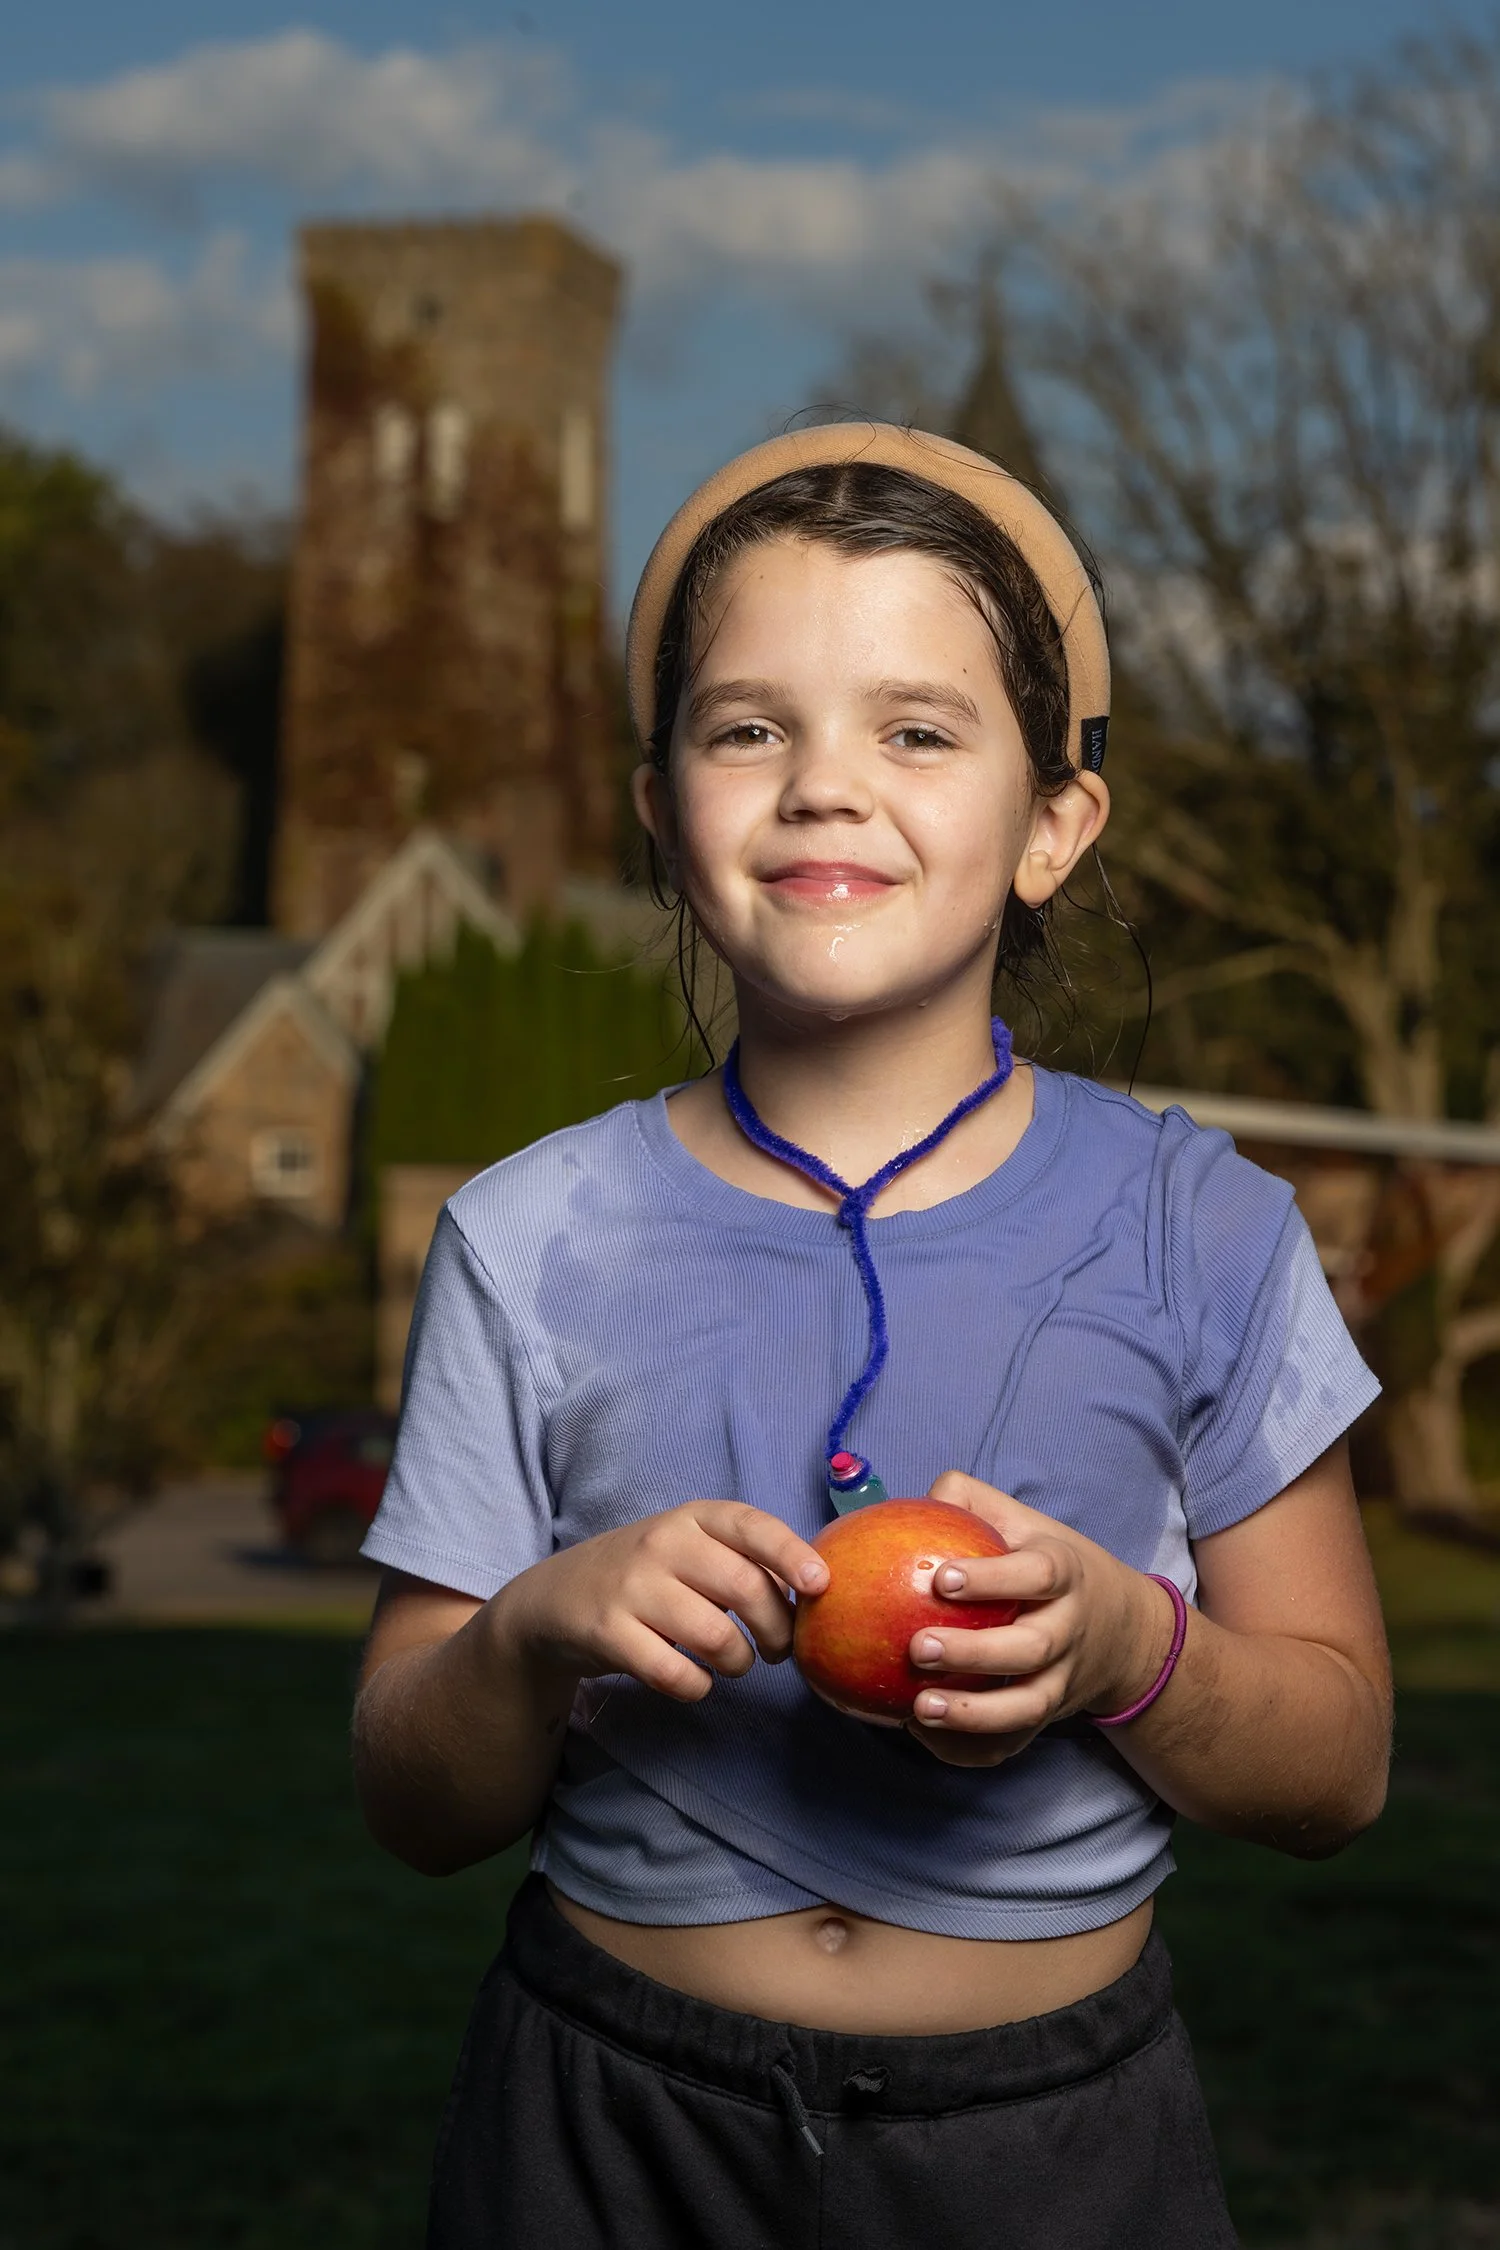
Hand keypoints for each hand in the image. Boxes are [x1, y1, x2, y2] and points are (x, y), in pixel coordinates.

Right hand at [494, 1501, 828, 1704]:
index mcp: (692, 1517)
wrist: (553, 1599)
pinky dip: (697, 1687)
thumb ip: (741, 1562)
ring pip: (715, 1636)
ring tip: (734, 1664)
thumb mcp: (688, 1550)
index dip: (792, 1554)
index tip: (820, 1585)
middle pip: (745, 1588)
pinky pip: (675, 1673)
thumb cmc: (646, 1576)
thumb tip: (812, 1593)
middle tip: (779, 1650)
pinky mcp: (609, 1632)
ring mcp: (633, 1587)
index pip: (752, 1525)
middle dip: (777, 1630)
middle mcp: (663, 1543)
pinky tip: (694, 1680)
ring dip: (739, 1663)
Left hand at [902, 1471, 1177, 1767]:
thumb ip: (975, 1502)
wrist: (1120, 1630)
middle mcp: (1067, 1632)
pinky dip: (971, 1749)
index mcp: (1064, 1576)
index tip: (941, 1578)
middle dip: (973, 1653)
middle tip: (916, 1647)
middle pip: (1029, 1650)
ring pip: (1025, 1708)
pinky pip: (1011, 1744)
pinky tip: (925, 1737)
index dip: (992, 1579)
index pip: (1036, 1575)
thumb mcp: (1026, 1524)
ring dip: (973, 1714)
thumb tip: (924, 1497)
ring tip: (920, 1709)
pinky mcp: (1045, 1719)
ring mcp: (1060, 1682)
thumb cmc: (1049, 1565)